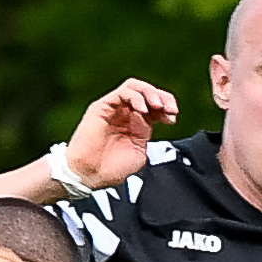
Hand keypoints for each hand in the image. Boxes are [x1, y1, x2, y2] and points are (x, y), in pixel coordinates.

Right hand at [64, 78, 178, 189]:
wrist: (89, 175)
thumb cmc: (110, 169)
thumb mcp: (138, 152)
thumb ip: (145, 133)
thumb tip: (151, 118)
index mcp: (135, 124)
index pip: (155, 105)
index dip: (167, 107)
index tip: (173, 118)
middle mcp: (124, 113)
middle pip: (147, 92)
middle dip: (163, 97)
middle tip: (170, 109)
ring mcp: (113, 108)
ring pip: (134, 87)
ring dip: (150, 93)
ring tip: (158, 106)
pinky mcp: (102, 107)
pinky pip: (122, 92)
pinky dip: (136, 97)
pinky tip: (143, 109)